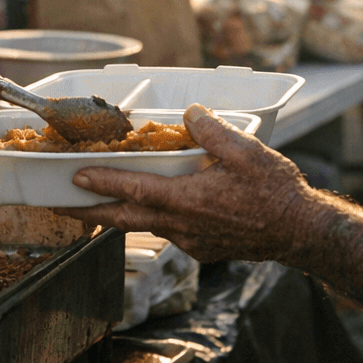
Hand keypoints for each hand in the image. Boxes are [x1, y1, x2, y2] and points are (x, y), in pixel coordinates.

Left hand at [54, 104, 310, 263]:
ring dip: (119, 216)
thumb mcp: (247, 151)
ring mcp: (191, 241)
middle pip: (125, 219)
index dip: (101, 183)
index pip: (133, 190)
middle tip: (61, 207)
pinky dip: (152, 220)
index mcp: (187, 200)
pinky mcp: (203, 249)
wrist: (300, 232)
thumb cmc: (276, 192)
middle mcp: (183, 225)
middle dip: (90, 213)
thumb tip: (191, 113)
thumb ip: (213, 130)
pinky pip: (169, 232)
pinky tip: (154, 209)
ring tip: (96, 206)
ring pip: (145, 227)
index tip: (74, 178)